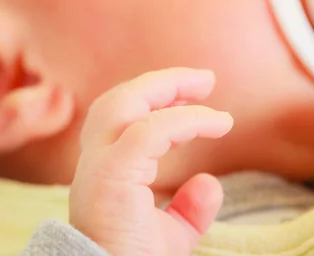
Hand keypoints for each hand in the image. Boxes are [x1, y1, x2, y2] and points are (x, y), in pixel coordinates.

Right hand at [69, 68, 233, 255]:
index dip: (157, 100)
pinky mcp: (112, 175)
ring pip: (123, 104)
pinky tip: (217, 123)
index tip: (196, 97)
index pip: (122, 118)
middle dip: (161, 82)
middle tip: (205, 79)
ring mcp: (99, 167)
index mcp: (105, 170)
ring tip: (205, 84)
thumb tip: (210, 183)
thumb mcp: (171, 234)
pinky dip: (186, 120)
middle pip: (118, 100)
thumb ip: (189, 208)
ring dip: (167, 87)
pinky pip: (149, 132)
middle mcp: (96, 163)